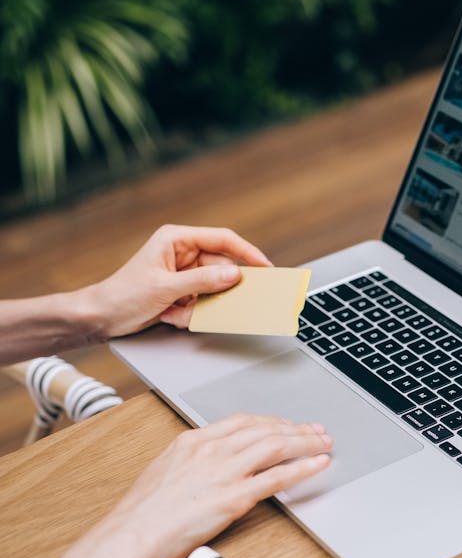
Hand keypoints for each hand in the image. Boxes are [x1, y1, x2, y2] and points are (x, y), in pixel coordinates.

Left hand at [88, 224, 271, 337]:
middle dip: (215, 291)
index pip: (222, 239)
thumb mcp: (165, 288)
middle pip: (220, 268)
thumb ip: (203, 280)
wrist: (100, 318)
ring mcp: (182, 273)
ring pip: (212, 290)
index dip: (247, 253)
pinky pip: (201, 302)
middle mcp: (182, 253)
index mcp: (176, 239)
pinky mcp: (181, 291)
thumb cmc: (122, 296)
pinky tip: (169, 315)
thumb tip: (233, 274)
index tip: (265, 267)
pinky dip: (189, 314)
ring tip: (175, 312)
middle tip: (218, 304)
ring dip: (198, 307)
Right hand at [97, 415, 332, 557]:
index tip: (287, 424)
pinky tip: (318, 465)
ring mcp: (223, 472)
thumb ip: (190, 462)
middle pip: (264, 429)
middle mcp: (210, 450)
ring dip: (306, 442)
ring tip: (324, 443)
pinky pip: (277, 478)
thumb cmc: (141, 513)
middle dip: (296, 428)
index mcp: (192, 441)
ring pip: (276, 446)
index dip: (271, 421)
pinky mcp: (233, 498)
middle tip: (317, 430)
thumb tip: (209, 466)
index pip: (242, 421)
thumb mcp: (164, 471)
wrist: (131, 535)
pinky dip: (303, 468)